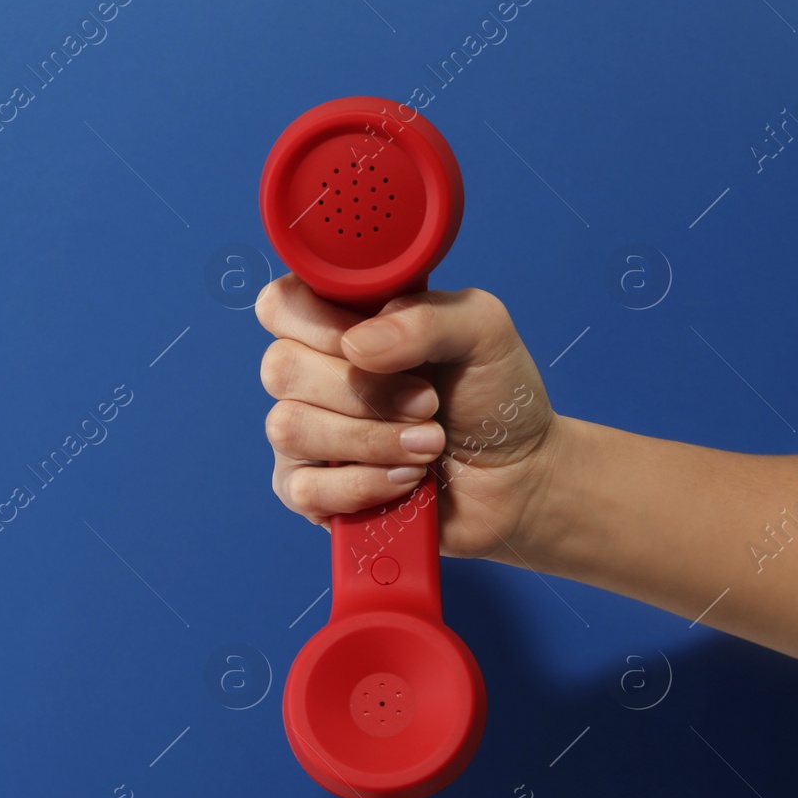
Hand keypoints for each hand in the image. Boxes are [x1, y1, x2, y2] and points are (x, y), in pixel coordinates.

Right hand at [256, 274, 559, 559]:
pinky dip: (364, 485)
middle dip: (365, 392)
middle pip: (280, 369)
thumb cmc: (494, 397)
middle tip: (428, 403)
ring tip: (429, 445)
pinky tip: (405, 479)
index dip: (317, 324)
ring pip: (289, 429)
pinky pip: (302, 489)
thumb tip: (357, 344)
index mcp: (341, 322)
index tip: (374, 345)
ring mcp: (306, 434)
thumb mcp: (482, 331)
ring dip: (371, 441)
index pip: (279, 305)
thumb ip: (424, 317)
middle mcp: (312, 375)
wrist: (518, 475)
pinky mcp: (310, 491)